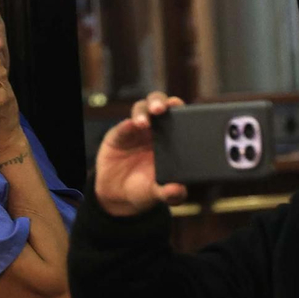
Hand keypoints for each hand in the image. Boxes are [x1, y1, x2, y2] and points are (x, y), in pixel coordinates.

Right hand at [93, 91, 188, 216]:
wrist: (118, 195)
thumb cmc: (144, 189)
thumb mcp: (158, 193)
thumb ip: (171, 194)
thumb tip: (178, 190)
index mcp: (171, 138)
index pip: (177, 116)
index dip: (180, 108)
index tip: (181, 107)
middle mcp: (154, 129)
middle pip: (158, 104)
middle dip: (160, 101)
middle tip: (161, 108)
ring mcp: (135, 130)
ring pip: (140, 109)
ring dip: (143, 113)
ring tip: (143, 123)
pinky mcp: (118, 135)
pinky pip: (123, 126)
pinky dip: (127, 125)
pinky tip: (130, 126)